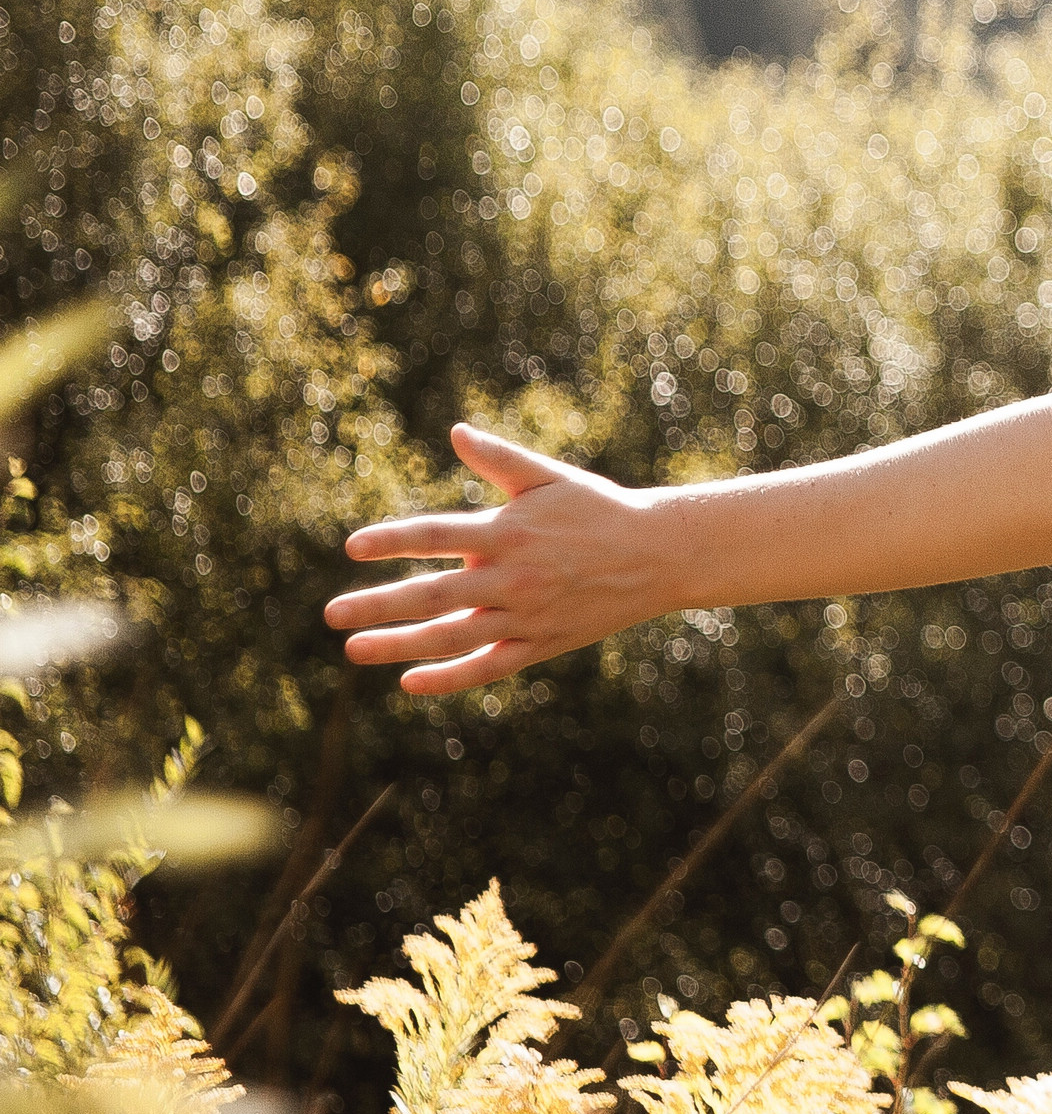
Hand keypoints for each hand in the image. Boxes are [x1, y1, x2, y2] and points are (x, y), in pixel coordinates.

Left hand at [326, 424, 672, 695]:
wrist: (659, 555)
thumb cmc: (599, 510)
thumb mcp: (551, 479)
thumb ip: (500, 460)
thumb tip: (455, 431)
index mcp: (510, 531)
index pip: (438, 535)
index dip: (394, 539)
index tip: (353, 546)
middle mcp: (515, 577)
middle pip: (433, 595)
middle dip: (378, 604)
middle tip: (331, 613)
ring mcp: (527, 615)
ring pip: (452, 638)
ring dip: (399, 645)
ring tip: (354, 649)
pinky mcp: (542, 644)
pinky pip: (488, 667)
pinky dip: (449, 678)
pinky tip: (409, 681)